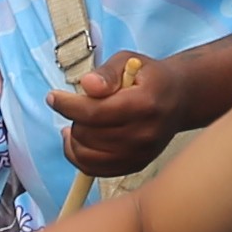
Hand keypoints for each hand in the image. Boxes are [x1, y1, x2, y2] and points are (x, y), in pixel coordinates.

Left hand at [50, 47, 175, 177]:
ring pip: (88, 156)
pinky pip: (95, 170)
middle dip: (74, 119)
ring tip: (76, 124)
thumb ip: (106, 72)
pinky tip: (79, 141)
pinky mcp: (136, 166)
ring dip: (74, 139)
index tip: (52, 97)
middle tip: (77, 106)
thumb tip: (87, 86)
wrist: (179, 99)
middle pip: (89, 135)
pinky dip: (79, 157)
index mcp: (144, 104)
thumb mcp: (128, 61)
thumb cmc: (149, 77)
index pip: (95, 112)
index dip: (67, 105)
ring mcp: (141, 154)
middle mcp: (144, 134)